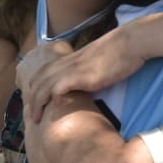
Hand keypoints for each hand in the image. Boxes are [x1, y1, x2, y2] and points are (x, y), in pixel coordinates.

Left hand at [25, 30, 142, 123]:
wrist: (130, 43)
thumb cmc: (118, 54)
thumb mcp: (96, 62)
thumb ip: (85, 71)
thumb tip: (84, 85)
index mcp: (69, 60)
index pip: (42, 73)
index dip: (35, 88)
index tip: (34, 103)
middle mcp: (67, 63)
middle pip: (37, 80)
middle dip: (31, 99)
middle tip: (32, 116)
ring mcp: (73, 69)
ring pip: (44, 86)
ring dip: (37, 103)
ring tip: (36, 119)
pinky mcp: (82, 75)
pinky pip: (59, 87)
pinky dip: (54, 96)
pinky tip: (56, 106)